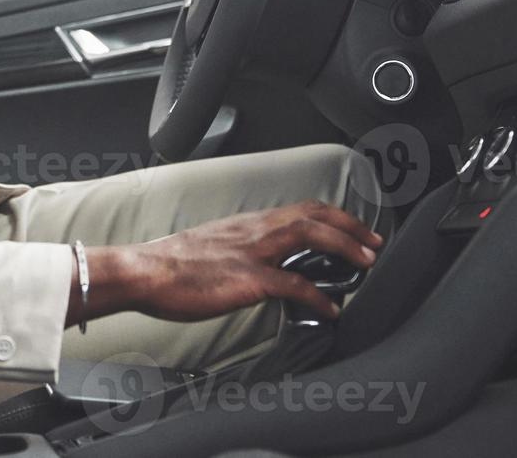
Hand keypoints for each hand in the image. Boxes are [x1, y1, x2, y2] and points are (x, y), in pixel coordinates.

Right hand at [65, 200, 382, 328]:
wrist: (143, 270)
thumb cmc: (169, 264)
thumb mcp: (210, 246)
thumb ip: (237, 249)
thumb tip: (254, 262)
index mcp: (246, 222)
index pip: (299, 208)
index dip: (332, 216)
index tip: (352, 227)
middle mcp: (254, 230)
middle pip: (314, 215)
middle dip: (350, 226)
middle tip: (374, 242)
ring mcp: (252, 253)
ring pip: (311, 236)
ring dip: (345, 247)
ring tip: (367, 263)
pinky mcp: (247, 279)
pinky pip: (294, 286)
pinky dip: (318, 296)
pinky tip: (331, 308)